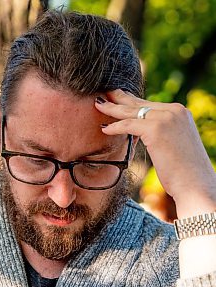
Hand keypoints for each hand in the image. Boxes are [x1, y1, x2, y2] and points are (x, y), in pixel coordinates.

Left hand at [95, 90, 215, 217]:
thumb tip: (142, 135)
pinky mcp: (156, 129)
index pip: (150, 104)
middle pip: (140, 103)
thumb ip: (161, 135)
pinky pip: (129, 125)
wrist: (195, 184)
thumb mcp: (174, 145)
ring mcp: (166, 118)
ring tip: (98, 106)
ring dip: (112, 109)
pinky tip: (104, 129)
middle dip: (120, 99)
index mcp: (180, 113)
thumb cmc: (184, 172)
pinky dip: (115, 126)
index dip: (132, 102)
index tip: (118, 100)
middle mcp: (175, 111)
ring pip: (132, 111)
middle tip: (104, 95)